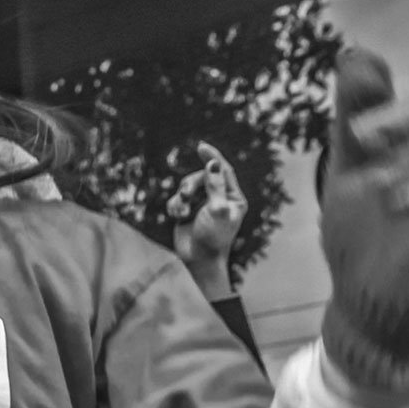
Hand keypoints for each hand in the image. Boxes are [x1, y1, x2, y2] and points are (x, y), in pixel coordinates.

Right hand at [168, 142, 246, 275]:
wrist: (199, 261)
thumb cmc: (213, 237)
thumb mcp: (217, 209)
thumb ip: (215, 185)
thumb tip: (213, 164)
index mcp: (233, 197)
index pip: (224, 170)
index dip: (213, 157)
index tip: (201, 147)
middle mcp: (218, 199)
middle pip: (201, 177)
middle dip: (191, 184)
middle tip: (185, 195)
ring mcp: (202, 206)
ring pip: (187, 187)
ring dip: (181, 198)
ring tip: (181, 213)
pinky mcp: (187, 213)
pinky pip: (177, 199)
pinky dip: (175, 206)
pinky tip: (178, 217)